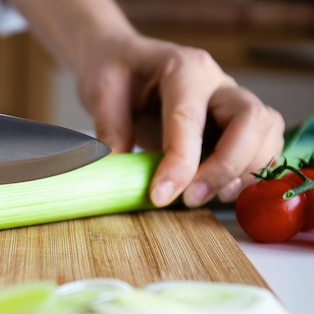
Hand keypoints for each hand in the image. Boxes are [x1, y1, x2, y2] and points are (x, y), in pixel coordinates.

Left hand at [9, 0, 285, 207]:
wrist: (124, 61)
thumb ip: (109, 127)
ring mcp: (232, 103)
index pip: (189, 118)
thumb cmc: (115, 71)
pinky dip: (247, 175)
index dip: (180, 163)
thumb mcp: (100, 90)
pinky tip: (217, 192)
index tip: (160, 196)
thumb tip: (117, 170)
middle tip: (190, 198)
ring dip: (242, 173)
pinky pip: (262, 150)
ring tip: (201, 196)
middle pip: (251, 121)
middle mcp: (218, 83)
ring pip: (266, 136)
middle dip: (226, 167)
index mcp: (183, 68)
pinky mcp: (236, 125)